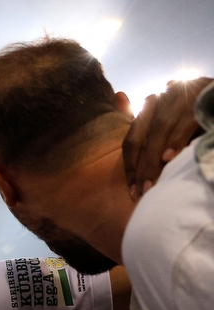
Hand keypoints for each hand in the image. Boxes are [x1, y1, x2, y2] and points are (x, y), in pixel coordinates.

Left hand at [124, 77, 211, 198]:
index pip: (133, 138)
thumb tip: (137, 168)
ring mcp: (182, 94)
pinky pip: (185, 120)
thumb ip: (154, 138)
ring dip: (153, 158)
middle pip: (142, 135)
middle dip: (139, 167)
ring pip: (159, 128)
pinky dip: (176, 140)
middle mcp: (164, 97)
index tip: (132, 190)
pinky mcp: (201, 95)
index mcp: (154, 105)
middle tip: (140, 192)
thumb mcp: (177, 127)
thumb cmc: (202, 114)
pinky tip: (169, 157)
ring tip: (150, 183)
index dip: (130, 165)